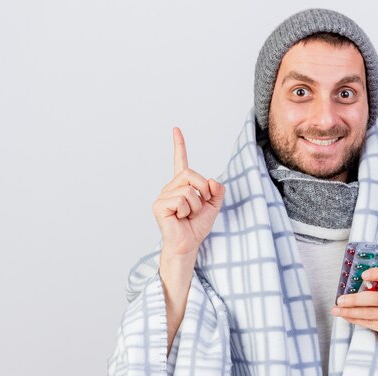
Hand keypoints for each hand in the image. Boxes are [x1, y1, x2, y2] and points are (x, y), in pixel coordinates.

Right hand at [152, 128, 224, 256]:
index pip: (180, 161)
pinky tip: (180, 218)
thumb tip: (212, 180)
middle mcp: (171, 187)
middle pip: (191, 174)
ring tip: (189, 215)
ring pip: (189, 189)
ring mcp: (163, 195)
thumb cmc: (197, 226)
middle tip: (199, 206)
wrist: (189, 243)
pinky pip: (181, 199)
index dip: (179, 145)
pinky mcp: (159, 205)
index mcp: (182, 185)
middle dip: (203, 190)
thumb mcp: (214, 206)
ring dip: (196, 205)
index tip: (176, 129)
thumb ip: (217, 191)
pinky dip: (187, 210)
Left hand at [332, 267, 377, 373]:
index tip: (363, 276)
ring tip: (336, 310)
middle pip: (375, 298)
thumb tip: (349, 287)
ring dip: (350, 311)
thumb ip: (376, 289)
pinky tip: (345, 316)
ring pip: (369, 313)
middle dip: (354, 299)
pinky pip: (369, 323)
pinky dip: (354, 319)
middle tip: (340, 300)